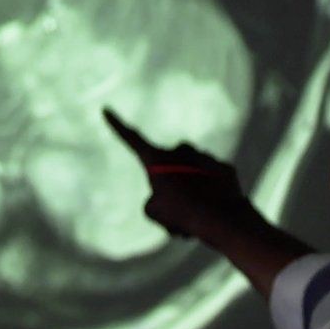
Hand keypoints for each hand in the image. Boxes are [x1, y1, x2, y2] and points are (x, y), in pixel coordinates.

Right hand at [102, 106, 257, 245]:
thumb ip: (155, 199)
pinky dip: (212, 194)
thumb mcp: (153, 212)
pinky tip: (216, 209)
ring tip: (196, 215)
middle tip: (177, 210)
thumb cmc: (180, 215)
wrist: (221, 219)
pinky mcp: (223, 167)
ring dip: (192, 192)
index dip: (117, 125)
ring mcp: (204, 156)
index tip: (106, 109)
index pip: (130, 138)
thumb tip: (169, 193)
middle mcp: (179, 150)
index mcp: (156, 158)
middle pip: (169, 169)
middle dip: (171, 186)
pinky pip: (213, 181)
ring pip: (192, 175)